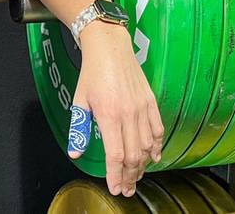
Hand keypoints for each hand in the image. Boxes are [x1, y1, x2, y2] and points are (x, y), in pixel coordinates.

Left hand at [67, 21, 162, 196]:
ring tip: (136, 176)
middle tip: (127, 188)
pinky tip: (154, 156)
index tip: (116, 188)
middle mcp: (128, 114)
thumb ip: (79, 128)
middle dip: (130, 176)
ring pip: (148, 145)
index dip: (116, 175)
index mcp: (109, 115)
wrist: (109, 47)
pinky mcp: (150, 101)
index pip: (115, 154)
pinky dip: (157, 145)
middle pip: (133, 155)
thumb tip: (76, 151)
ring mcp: (142, 108)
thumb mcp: (79, 100)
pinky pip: (158, 128)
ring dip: (143, 165)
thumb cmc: (92, 72)